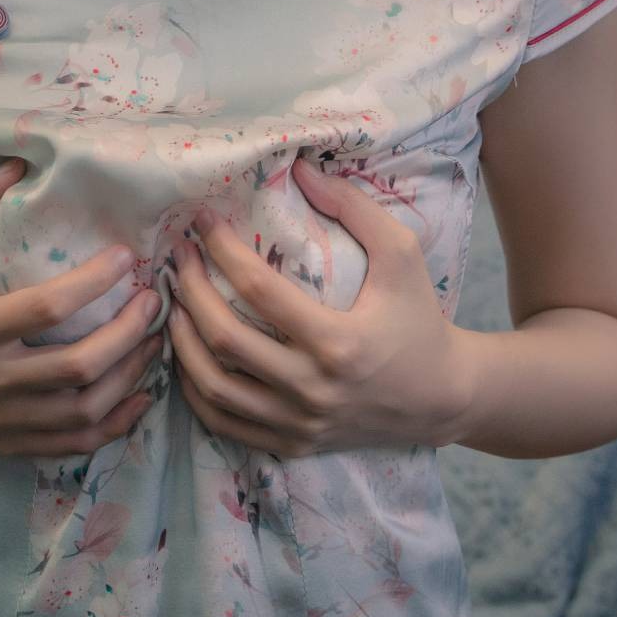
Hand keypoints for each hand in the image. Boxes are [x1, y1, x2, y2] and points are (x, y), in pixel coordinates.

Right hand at [0, 158, 164, 456]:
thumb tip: (14, 167)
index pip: (46, 310)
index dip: (93, 283)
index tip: (126, 258)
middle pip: (77, 367)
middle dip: (127, 334)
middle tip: (153, 302)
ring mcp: (0, 419)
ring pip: (83, 410)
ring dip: (129, 376)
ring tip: (154, 341)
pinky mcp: (8, 440)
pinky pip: (73, 444)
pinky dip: (114, 423)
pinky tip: (139, 394)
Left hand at [167, 155, 473, 455]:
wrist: (442, 397)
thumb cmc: (420, 321)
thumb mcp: (403, 256)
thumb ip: (355, 208)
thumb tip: (300, 172)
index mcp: (339, 342)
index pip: (259, 292)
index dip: (222, 252)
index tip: (202, 223)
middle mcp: (313, 389)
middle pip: (224, 340)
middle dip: (190, 293)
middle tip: (178, 260)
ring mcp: (298, 423)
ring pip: (213, 387)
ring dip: (181, 343)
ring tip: (174, 306)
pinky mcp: (291, 444)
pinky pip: (224, 423)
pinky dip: (195, 390)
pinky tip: (189, 356)